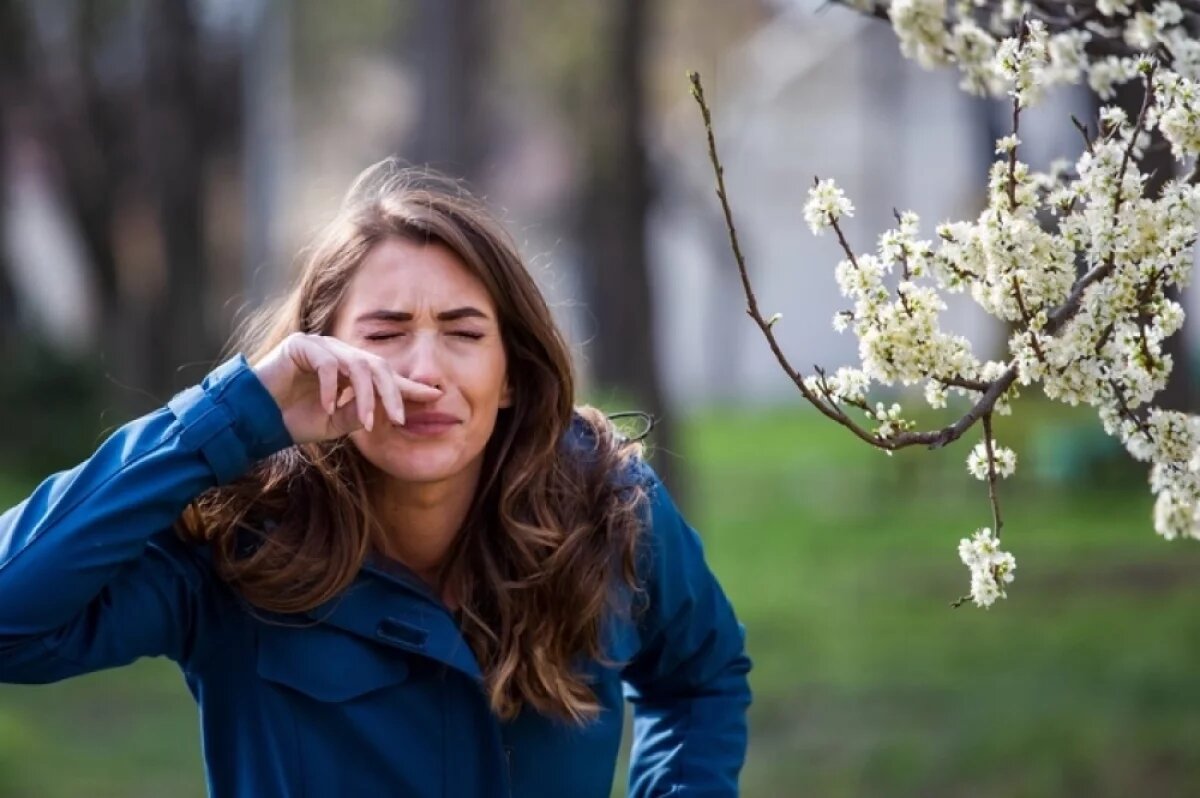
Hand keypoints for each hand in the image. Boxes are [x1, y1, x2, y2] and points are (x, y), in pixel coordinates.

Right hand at [252, 333, 442, 444]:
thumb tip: (394, 411)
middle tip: (401, 419)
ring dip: (365, 396)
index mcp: (351, 371)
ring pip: (357, 366)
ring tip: (366, 423)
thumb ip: (364, 413)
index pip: (386, 376)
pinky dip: (332, 388)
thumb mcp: (338, 423)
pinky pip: (327, 364)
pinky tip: (328, 408)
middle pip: (379, 367)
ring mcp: (322, 346)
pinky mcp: (302, 345)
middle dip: (393, 394)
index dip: (409, 387)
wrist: (255, 419)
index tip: (436, 398)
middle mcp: (341, 354)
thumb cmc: (295, 420)